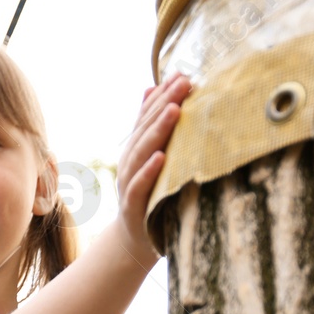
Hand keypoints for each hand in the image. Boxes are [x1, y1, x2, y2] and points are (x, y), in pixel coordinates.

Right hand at [116, 71, 190, 268]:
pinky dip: (149, 171)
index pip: (147, 116)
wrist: (134, 239)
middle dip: (164, 104)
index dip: (163, 94)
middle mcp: (129, 162)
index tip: (183, 74)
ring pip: (142, 152)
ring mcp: (129, 183)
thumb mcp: (151, 158)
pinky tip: (162, 157)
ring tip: (175, 110)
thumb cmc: (150, 195)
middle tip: (184, 83)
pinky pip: (139, 186)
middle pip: (145, 128)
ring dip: (158, 130)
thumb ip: (149, 125)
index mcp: (135, 149)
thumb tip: (151, 87)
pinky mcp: (133, 207)